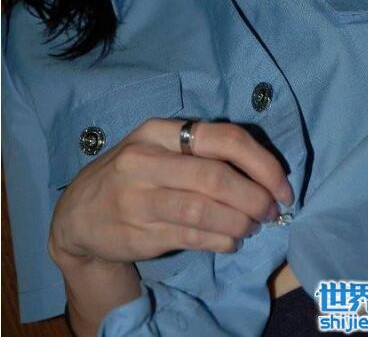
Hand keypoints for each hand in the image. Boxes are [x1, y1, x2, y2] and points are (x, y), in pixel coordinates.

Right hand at [48, 118, 293, 266]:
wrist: (79, 212)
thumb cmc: (133, 173)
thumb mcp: (159, 148)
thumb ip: (203, 153)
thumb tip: (264, 176)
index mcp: (159, 131)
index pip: (224, 138)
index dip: (262, 163)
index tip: (283, 186)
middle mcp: (145, 159)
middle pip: (215, 176)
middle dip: (255, 197)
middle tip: (272, 211)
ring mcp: (137, 197)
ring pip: (202, 209)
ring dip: (239, 221)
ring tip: (251, 226)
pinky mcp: (136, 232)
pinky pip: (190, 236)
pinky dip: (220, 240)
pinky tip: (230, 240)